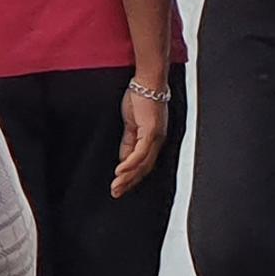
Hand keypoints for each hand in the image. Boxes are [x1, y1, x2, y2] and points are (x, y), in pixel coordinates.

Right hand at [112, 77, 169, 196]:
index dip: (132, 177)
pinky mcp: (151, 131)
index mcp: (154, 139)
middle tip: (116, 193)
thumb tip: (124, 159)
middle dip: (129, 183)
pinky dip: (130, 164)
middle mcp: (158, 140)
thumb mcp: (131, 124)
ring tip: (116, 187)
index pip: (144, 164)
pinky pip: (140, 153)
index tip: (121, 187)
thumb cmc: (141, 97)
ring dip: (128, 177)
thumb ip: (129, 142)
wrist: (147, 82)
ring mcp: (156, 136)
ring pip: (143, 164)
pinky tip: (120, 171)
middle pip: (144, 168)